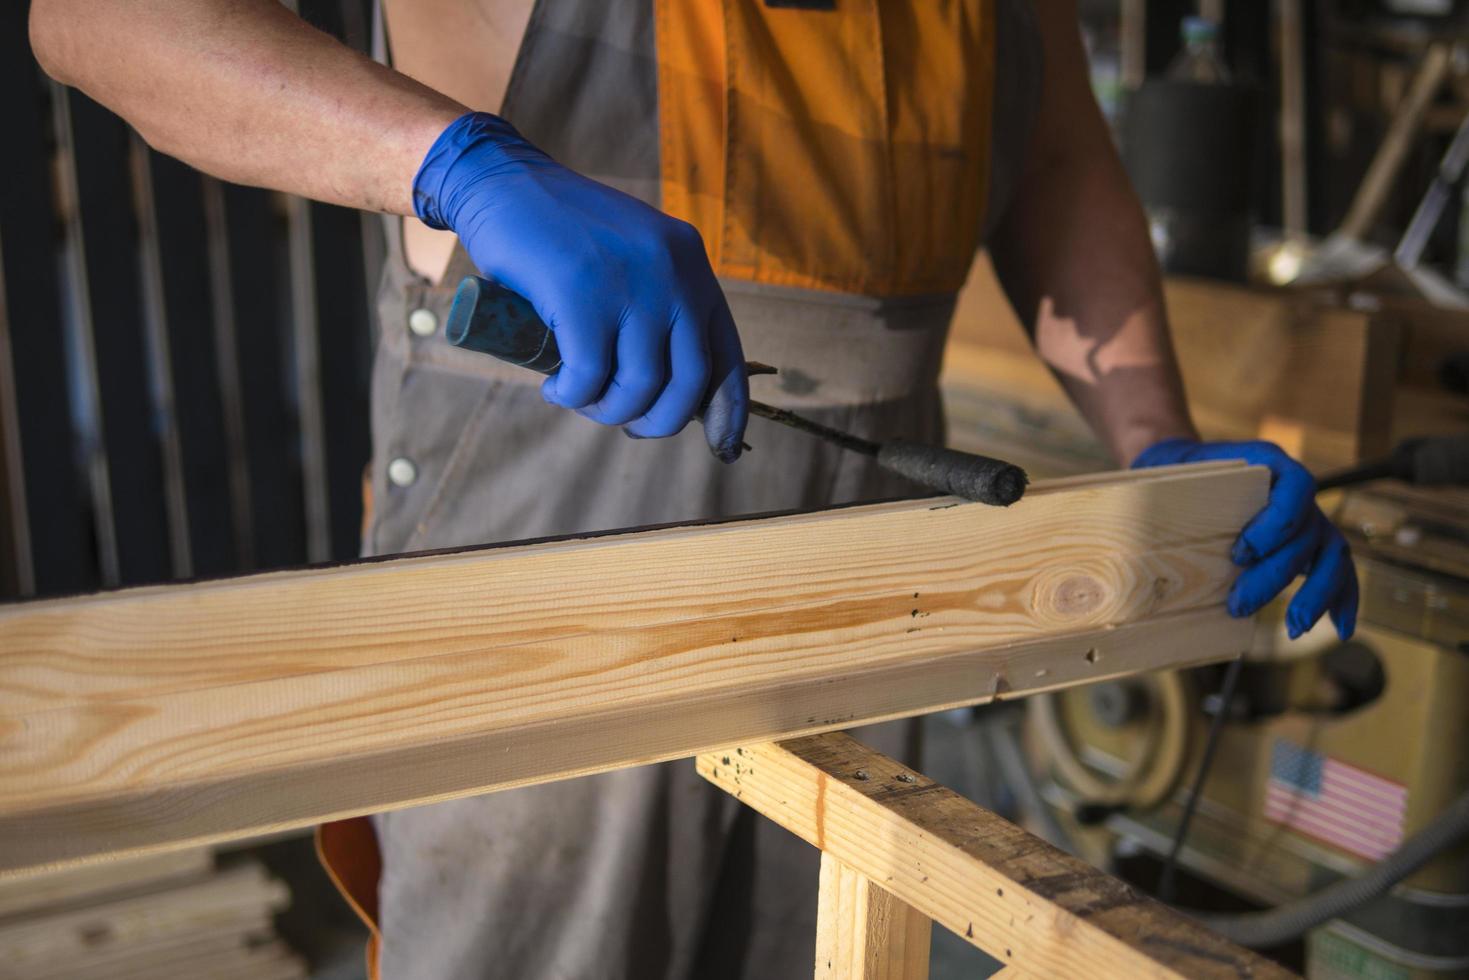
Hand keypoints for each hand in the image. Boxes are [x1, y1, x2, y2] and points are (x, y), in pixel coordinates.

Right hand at [412, 112, 748, 460]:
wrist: (503, 184)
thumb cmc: (564, 234)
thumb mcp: (634, 260)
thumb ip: (661, 305)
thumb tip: (673, 390)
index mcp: (692, 268)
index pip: (727, 355)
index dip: (728, 411)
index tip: (719, 446)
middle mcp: (674, 274)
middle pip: (689, 382)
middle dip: (658, 421)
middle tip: (626, 424)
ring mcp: (630, 283)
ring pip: (639, 387)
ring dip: (607, 410)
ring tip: (581, 399)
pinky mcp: (582, 294)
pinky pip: (589, 377)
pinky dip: (572, 396)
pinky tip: (556, 389)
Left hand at [1132, 438, 1357, 639]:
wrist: (1186, 463)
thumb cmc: (1180, 470)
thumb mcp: (1174, 470)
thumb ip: (1174, 491)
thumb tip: (1150, 529)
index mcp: (1270, 462)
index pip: (1296, 488)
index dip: (1275, 525)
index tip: (1240, 552)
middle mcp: (1297, 489)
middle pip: (1306, 533)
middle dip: (1275, 575)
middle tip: (1239, 604)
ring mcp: (1309, 517)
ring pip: (1332, 555)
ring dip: (1318, 595)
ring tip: (1294, 628)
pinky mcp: (1309, 543)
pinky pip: (1337, 569)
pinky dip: (1342, 599)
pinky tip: (1340, 629)